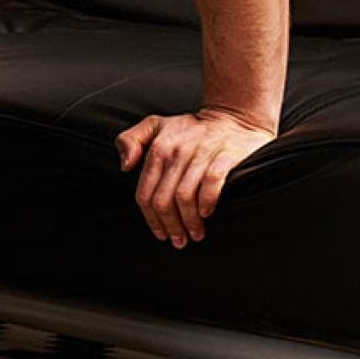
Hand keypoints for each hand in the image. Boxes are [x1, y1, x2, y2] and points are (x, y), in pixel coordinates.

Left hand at [115, 109, 273, 248]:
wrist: (234, 116)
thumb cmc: (191, 127)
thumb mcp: (154, 125)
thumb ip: (130, 140)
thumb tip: (125, 167)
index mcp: (157, 148)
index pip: (145, 192)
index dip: (150, 218)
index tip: (160, 234)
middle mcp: (176, 152)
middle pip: (163, 199)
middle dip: (170, 225)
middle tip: (179, 241)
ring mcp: (201, 153)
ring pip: (185, 196)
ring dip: (189, 221)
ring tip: (195, 234)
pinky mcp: (225, 156)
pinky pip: (211, 183)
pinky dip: (206, 202)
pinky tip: (207, 214)